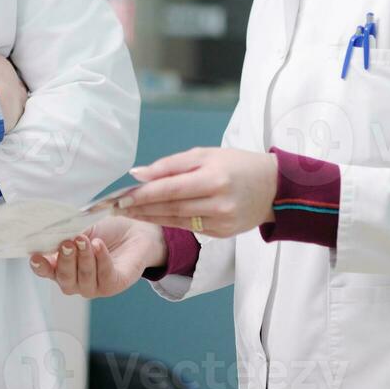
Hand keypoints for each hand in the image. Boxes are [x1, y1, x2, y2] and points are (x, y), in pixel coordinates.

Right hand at [28, 216, 164, 298]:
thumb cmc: (104, 231)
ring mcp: (94, 286)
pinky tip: (99, 245)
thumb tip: (49, 231)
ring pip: (84, 278)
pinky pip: (104, 276)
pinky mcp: (113, 285)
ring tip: (85, 239)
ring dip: (83, 258)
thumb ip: (66, 233)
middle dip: (65, 260)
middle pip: (64, 278)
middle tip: (67, 242)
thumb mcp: (81, 228)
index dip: (39, 266)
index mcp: (62, 267)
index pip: (46, 271)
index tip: (35, 257)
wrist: (134, 232)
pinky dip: (101, 259)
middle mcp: (76, 281)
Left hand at [116, 148, 278, 237]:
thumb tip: (138, 174)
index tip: (120, 197)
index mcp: (214, 179)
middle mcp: (218, 203)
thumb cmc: (236, 164)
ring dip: (149, 217)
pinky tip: (151, 217)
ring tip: (128, 213)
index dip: (143, 195)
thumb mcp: (204, 154)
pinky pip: (189, 227)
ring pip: (177, 221)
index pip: (169, 189)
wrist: (274, 188)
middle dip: (140, 208)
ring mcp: (221, 222)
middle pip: (170, 207)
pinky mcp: (222, 234)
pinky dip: (168, 222)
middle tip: (116, 207)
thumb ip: (170, 165)